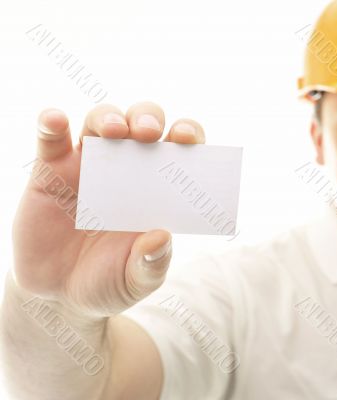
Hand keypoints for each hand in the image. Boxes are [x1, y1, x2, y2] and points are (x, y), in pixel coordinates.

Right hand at [12, 102, 205, 317]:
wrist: (60, 295)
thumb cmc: (108, 281)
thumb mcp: (136, 281)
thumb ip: (151, 264)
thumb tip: (161, 237)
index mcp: (155, 189)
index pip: (178, 150)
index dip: (187, 135)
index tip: (188, 139)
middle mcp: (125, 170)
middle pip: (139, 124)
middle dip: (147, 118)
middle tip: (148, 133)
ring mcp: (87, 167)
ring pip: (99, 121)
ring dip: (108, 117)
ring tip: (113, 131)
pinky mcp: (50, 172)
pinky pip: (51, 139)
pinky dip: (52, 124)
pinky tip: (55, 121)